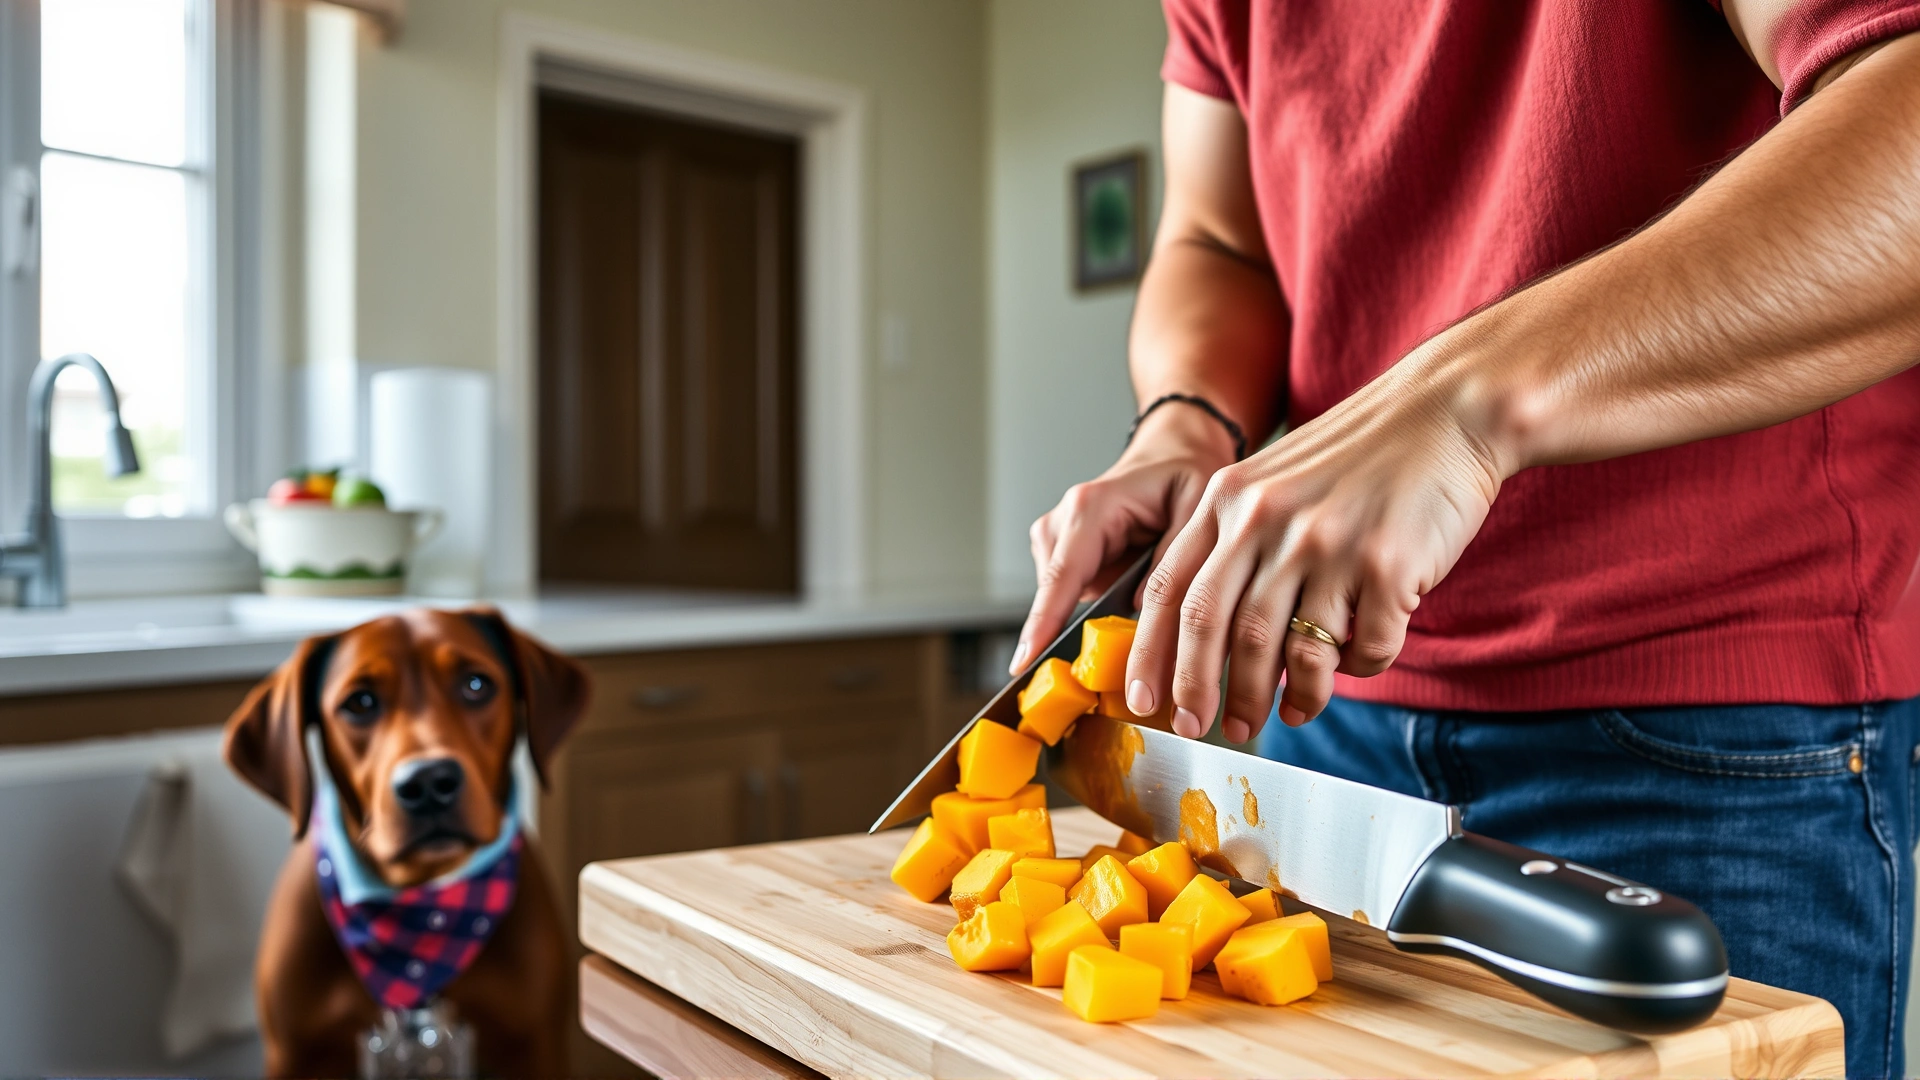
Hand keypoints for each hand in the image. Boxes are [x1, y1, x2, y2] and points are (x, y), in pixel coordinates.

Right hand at [1013, 404, 1238, 672]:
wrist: (1171, 452)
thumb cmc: (1183, 470)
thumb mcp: (1196, 506)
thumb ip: (1174, 557)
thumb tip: (1147, 609)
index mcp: (1091, 508)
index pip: (1062, 575)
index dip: (1044, 622)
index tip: (1027, 661)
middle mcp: (1064, 522)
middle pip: (1054, 595)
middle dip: (1072, 631)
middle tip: (1112, 660)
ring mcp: (1058, 539)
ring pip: (1060, 600)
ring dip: (1090, 616)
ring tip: (1133, 608)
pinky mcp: (1064, 555)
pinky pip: (1069, 596)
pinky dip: (1093, 608)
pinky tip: (1122, 600)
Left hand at [1123, 358, 1505, 742]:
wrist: (1448, 411)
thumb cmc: (1360, 456)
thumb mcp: (1273, 482)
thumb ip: (1234, 546)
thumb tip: (1204, 640)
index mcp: (1229, 499)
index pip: (1168, 590)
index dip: (1151, 655)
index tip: (1141, 699)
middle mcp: (1269, 519)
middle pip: (1216, 629)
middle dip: (1203, 692)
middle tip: (1203, 728)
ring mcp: (1328, 543)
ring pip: (1286, 650)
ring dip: (1281, 696)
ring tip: (1287, 714)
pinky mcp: (1387, 565)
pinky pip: (1362, 648)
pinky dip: (1355, 670)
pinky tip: (1353, 666)